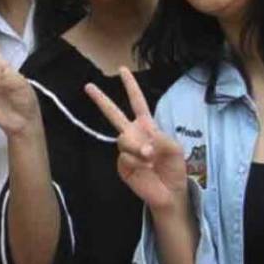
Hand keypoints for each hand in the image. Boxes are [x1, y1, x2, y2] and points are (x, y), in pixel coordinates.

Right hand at [86, 67, 187, 211]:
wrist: (170, 194)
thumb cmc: (174, 169)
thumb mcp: (175, 149)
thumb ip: (161, 138)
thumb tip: (144, 140)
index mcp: (147, 127)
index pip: (137, 102)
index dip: (131, 86)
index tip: (122, 70)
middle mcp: (133, 135)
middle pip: (114, 114)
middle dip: (101, 100)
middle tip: (88, 86)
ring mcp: (126, 150)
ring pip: (122, 139)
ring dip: (137, 147)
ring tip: (150, 157)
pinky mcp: (121, 165)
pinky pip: (124, 156)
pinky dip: (136, 160)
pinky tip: (144, 167)